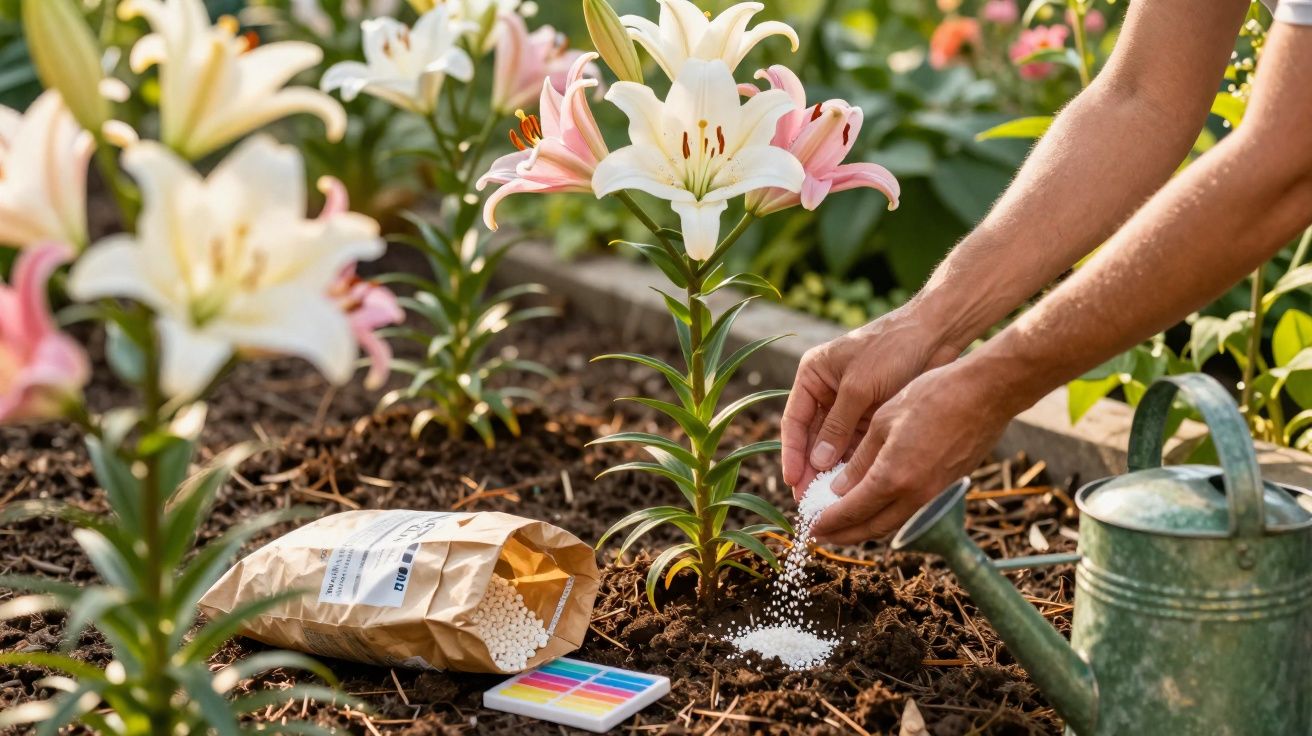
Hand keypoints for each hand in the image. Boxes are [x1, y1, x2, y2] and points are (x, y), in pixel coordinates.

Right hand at [781, 305, 960, 498]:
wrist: (936, 333)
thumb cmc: (893, 349)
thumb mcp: (859, 388)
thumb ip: (838, 427)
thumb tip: (817, 464)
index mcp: (813, 375)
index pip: (794, 421)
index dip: (792, 454)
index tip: (792, 482)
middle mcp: (826, 390)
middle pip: (812, 438)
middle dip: (810, 470)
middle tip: (809, 502)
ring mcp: (849, 404)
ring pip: (834, 445)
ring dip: (832, 471)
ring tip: (830, 502)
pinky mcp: (871, 413)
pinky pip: (856, 444)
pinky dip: (854, 464)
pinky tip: (853, 488)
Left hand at [809, 360, 1019, 544]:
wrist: (986, 394)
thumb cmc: (932, 397)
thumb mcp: (883, 423)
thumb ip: (859, 461)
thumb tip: (838, 490)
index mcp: (893, 477)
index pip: (851, 512)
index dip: (827, 522)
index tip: (810, 527)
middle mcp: (914, 495)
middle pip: (871, 527)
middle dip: (843, 535)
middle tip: (822, 535)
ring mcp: (934, 494)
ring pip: (892, 522)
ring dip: (865, 527)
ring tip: (844, 525)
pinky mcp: (946, 487)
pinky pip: (909, 511)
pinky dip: (887, 514)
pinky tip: (875, 505)